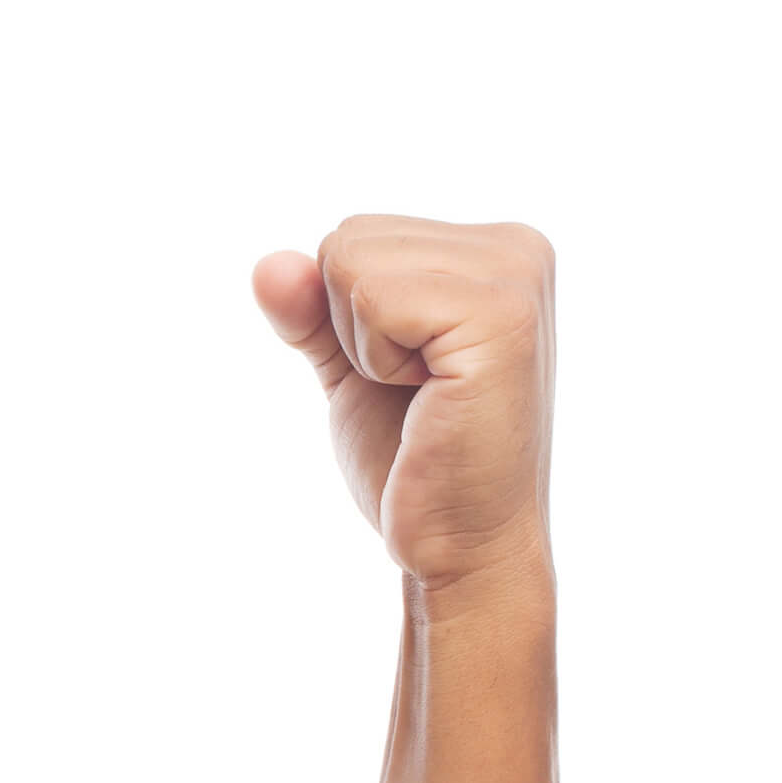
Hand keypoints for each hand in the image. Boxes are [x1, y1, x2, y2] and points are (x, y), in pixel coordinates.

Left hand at [253, 216, 554, 591]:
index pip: (352, 236)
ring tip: (425, 395)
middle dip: (351, 328)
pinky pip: (372, 297)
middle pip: (347, 239)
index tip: (407, 377)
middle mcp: (515, 247)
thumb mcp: (351, 369)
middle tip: (414, 392)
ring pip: (351, 262)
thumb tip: (267, 264)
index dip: (346, 320)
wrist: (461, 546)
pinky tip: (430, 398)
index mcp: (492, 250)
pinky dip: (376, 360)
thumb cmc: (412, 463)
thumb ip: (311, 311)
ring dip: (364, 347)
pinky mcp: (500, 317)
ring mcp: (515, 276)